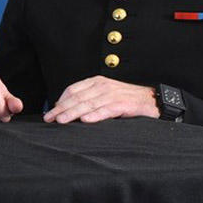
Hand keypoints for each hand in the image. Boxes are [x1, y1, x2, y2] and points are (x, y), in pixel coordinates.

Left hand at [42, 76, 159, 124]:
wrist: (153, 100)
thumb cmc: (127, 100)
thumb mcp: (105, 95)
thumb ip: (89, 99)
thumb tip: (68, 108)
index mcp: (97, 82)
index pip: (73, 90)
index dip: (60, 101)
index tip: (51, 111)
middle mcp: (103, 86)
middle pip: (77, 98)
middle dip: (61, 109)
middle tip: (49, 119)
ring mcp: (113, 95)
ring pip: (88, 104)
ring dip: (73, 113)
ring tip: (61, 120)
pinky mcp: (123, 104)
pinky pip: (106, 110)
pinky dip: (95, 115)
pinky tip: (85, 120)